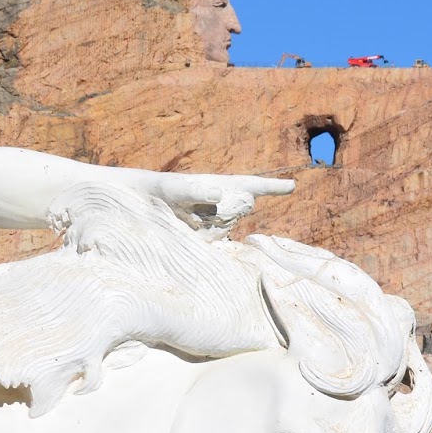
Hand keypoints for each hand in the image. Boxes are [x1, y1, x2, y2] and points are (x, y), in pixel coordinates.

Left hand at [131, 170, 294, 235]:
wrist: (139, 210)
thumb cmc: (160, 191)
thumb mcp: (174, 188)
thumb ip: (195, 191)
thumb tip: (217, 194)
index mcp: (223, 186)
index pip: (252, 185)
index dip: (272, 186)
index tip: (292, 185)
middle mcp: (225, 206)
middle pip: (239, 208)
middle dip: (225, 210)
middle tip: (192, 208)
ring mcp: (219, 225)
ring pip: (226, 228)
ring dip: (210, 228)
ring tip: (183, 219)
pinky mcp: (209, 243)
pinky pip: (219, 247)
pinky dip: (213, 247)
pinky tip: (193, 239)